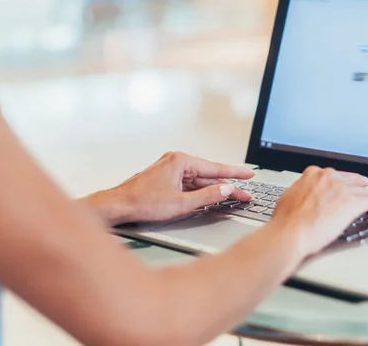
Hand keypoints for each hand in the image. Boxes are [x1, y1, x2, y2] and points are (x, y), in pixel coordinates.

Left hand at [80, 152, 254, 225]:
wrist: (117, 206)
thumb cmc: (142, 203)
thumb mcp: (181, 203)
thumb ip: (207, 196)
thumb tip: (226, 189)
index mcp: (181, 161)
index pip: (215, 168)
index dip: (236, 173)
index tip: (250, 175)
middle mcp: (176, 161)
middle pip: (209, 174)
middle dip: (228, 185)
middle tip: (245, 194)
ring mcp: (171, 169)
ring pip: (200, 180)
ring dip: (215, 189)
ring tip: (234, 197)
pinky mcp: (167, 178)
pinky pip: (190, 183)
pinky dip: (202, 191)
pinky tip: (212, 197)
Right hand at [271, 166, 367, 256]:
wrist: (290, 232)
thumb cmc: (286, 221)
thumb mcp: (289, 197)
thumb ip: (301, 193)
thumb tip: (303, 199)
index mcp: (312, 175)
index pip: (334, 174)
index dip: (343, 181)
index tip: (346, 184)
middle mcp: (328, 177)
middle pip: (351, 180)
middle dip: (360, 185)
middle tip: (366, 190)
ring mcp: (342, 188)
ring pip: (364, 191)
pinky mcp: (353, 202)